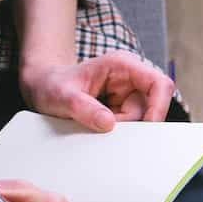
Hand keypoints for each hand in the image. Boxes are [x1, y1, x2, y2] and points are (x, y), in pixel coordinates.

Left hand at [20, 51, 175, 131]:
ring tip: (91, 124)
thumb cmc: (52, 85)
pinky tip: (95, 127)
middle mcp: (131, 80)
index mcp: (123, 66)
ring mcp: (128, 97)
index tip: (146, 127)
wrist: (43, 89)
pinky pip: (129, 130)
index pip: (159, 84)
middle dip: (129, 125)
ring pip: (140, 124)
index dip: (159, 107)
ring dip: (120, 132)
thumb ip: (84, 108)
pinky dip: (115, 135)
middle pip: (150, 110)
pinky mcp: (123, 112)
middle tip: (99, 126)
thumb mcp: (62, 96)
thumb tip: (108, 123)